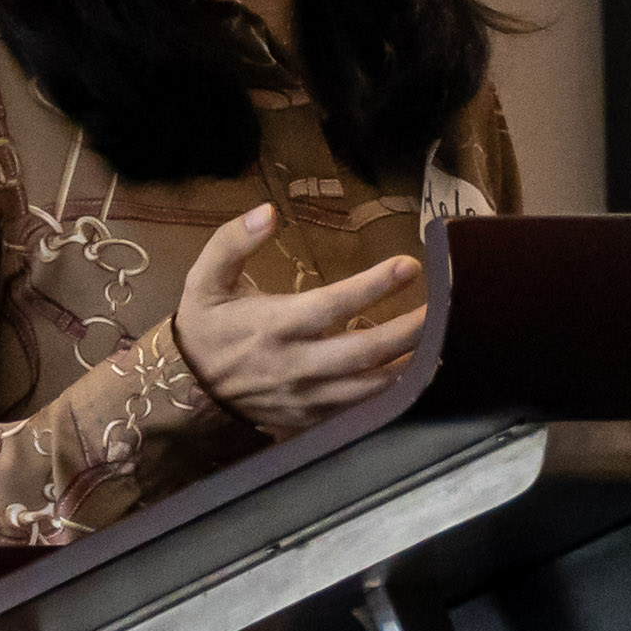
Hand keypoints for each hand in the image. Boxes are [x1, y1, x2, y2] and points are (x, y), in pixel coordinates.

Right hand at [170, 206, 424, 434]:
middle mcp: (295, 365)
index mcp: (273, 326)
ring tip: (443, 343)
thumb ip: (233, 242)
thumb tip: (268, 211)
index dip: (373, 287)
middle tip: (445, 309)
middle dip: (410, 331)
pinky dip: (389, 396)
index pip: (333, 306)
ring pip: (369, 388)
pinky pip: (358, 411)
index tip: (410, 265)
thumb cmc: (204, 326)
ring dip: (409, 367)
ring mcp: (305, 397)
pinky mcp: (310, 419)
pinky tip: (415, 376)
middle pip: (364, 352)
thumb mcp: (205, 278)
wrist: (184, 389)